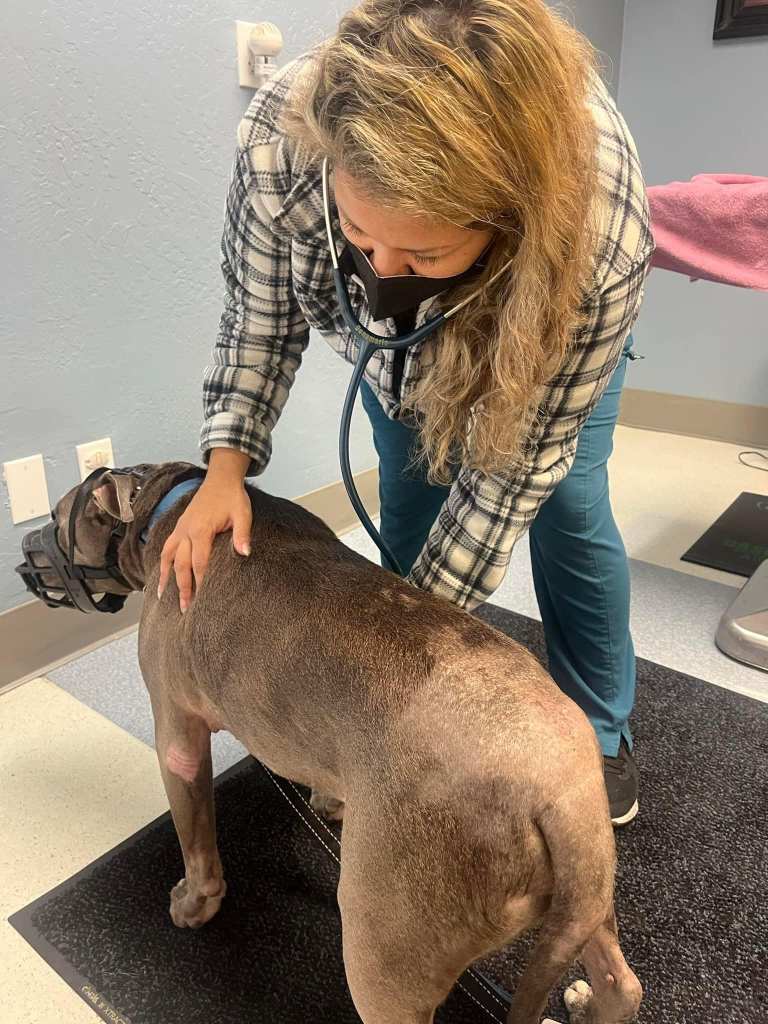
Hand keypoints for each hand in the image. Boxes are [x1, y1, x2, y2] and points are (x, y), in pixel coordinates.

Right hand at [158, 469, 251, 612]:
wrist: (220, 479)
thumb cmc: (233, 497)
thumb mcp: (243, 514)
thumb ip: (242, 534)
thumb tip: (244, 553)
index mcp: (201, 530)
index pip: (199, 562)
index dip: (199, 582)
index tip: (200, 601)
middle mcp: (186, 531)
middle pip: (181, 565)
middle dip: (183, 588)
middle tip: (184, 608)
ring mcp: (180, 529)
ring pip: (169, 558)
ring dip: (166, 578)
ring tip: (162, 598)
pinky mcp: (179, 527)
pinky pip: (166, 548)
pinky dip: (162, 563)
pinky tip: (161, 575)